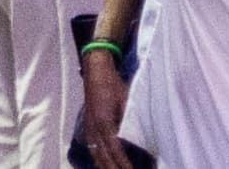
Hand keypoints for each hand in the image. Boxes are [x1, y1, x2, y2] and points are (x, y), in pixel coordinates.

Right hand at [77, 50, 126, 167]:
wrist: (95, 69)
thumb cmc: (113, 83)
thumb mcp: (126, 99)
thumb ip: (131, 118)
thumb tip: (141, 136)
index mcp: (104, 121)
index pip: (115, 150)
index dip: (123, 164)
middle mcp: (94, 127)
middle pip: (103, 156)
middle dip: (113, 168)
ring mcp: (88, 126)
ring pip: (95, 154)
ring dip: (104, 166)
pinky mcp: (87, 125)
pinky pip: (91, 147)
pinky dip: (97, 159)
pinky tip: (102, 164)